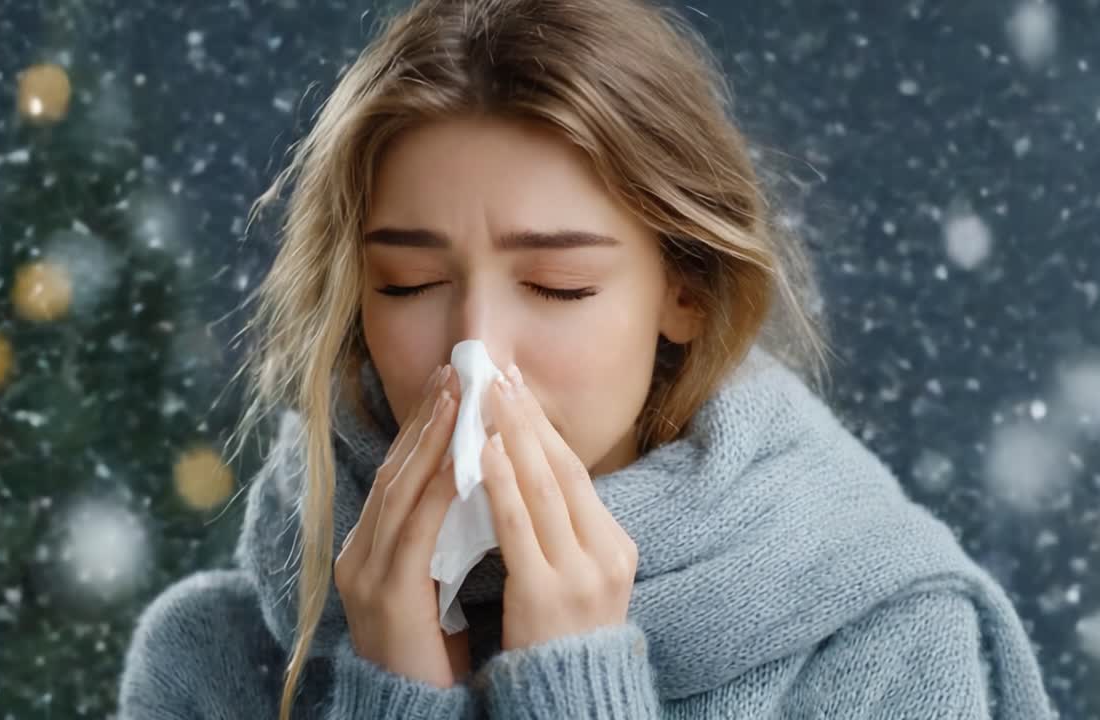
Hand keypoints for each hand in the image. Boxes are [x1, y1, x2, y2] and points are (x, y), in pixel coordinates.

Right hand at [334, 364, 471, 686]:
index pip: (399, 474)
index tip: (450, 385)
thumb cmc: (433, 654)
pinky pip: (415, 531)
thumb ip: (439, 537)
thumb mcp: (432, 583)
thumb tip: (472, 483)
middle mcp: (359, 555)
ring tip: (457, 396)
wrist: (415, 714)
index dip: (423, 427)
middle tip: (455, 371)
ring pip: (401, 491)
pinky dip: (438, 489)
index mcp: (370, 550)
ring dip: (432, 440)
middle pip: (395, 471)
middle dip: (426, 419)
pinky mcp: (387, 596)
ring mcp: (367, 575)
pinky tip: (461, 459)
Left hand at [479, 364, 638, 651]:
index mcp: (616, 547)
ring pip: (543, 487)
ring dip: (512, 434)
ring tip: (486, 394)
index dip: (542, 426)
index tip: (514, 386)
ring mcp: (580, 573)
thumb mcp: (579, 579)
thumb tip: (530, 474)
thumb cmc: (561, 640)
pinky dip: (501, 483)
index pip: (575, 472)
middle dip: (527, 416)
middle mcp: (606, 554)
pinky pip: (519, 526)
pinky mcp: (546, 593)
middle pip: (561, 469)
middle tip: (497, 371)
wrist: (569, 698)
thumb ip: (564, 531)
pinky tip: (483, 450)